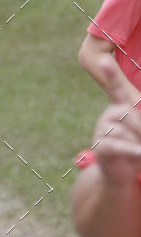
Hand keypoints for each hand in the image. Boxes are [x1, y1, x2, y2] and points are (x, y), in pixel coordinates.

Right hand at [93, 56, 140, 187]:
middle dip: (140, 129)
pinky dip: (129, 150)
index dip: (111, 75)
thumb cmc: (136, 150)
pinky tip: (138, 152)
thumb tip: (139, 124)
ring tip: (137, 152)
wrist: (120, 176)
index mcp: (119, 108)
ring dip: (136, 143)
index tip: (103, 60)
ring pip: (122, 130)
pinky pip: (115, 144)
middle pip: (127, 113)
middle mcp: (108, 116)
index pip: (116, 89)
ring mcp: (101, 130)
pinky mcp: (100, 147)